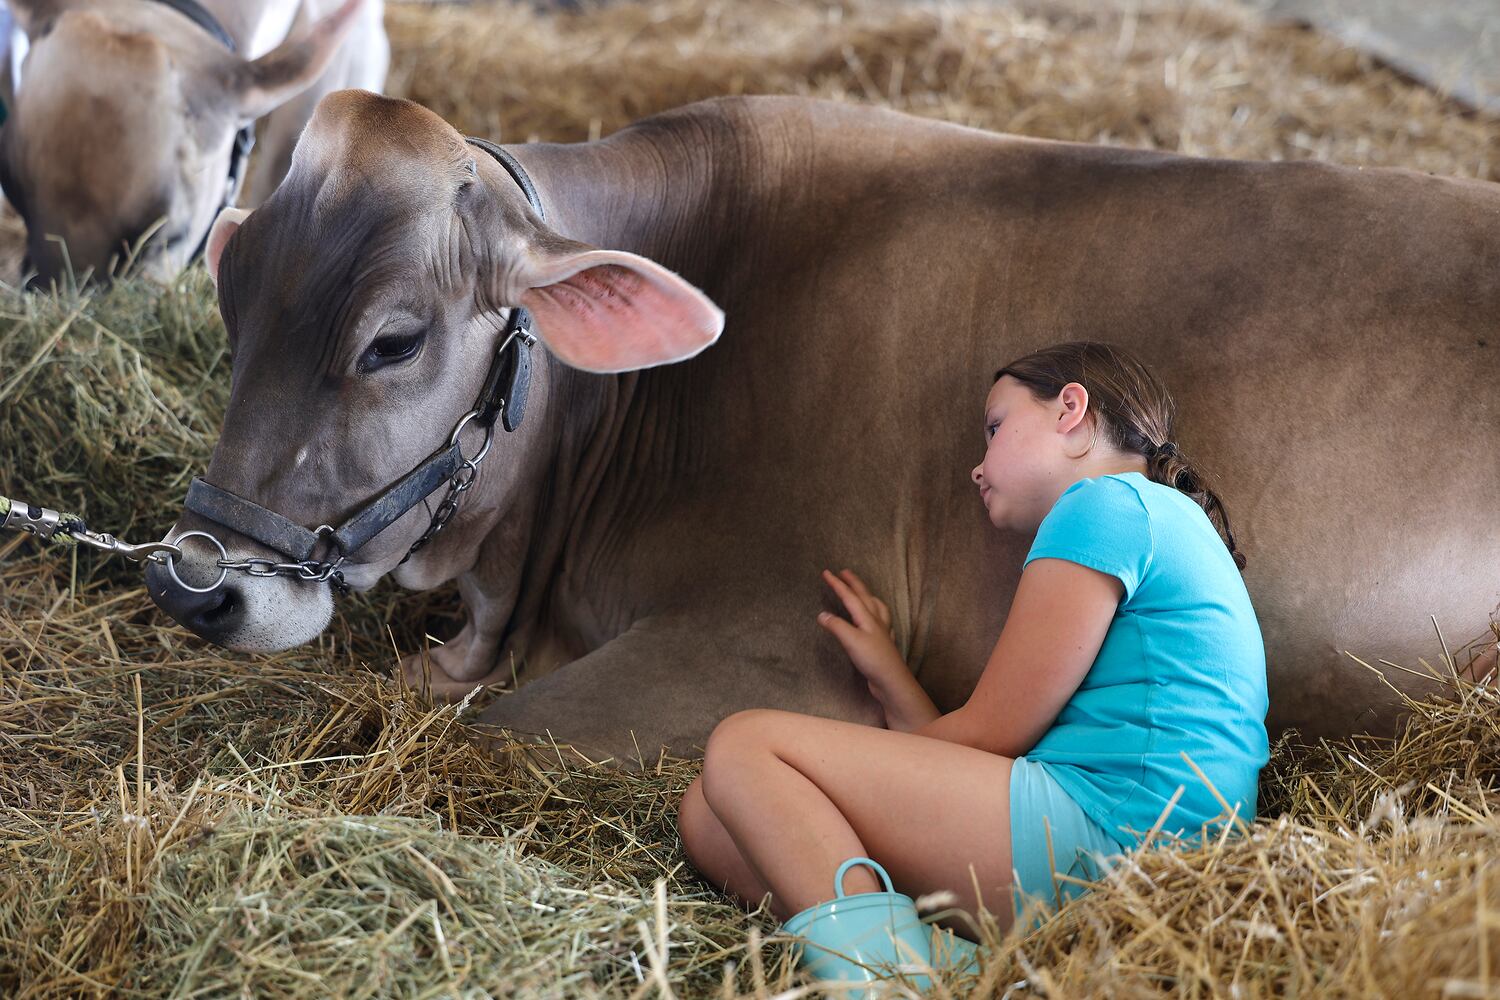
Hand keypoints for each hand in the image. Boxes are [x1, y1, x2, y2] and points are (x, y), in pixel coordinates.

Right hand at [817, 569, 911, 713]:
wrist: (891, 680)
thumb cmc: (872, 659)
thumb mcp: (850, 641)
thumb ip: (836, 626)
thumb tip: (822, 615)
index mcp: (867, 617)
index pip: (850, 596)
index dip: (837, 584)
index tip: (826, 572)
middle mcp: (876, 621)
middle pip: (865, 597)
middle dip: (854, 583)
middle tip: (845, 572)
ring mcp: (882, 632)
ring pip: (877, 608)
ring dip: (868, 596)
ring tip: (864, 592)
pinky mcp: (883, 644)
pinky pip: (883, 622)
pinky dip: (878, 615)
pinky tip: (878, 620)